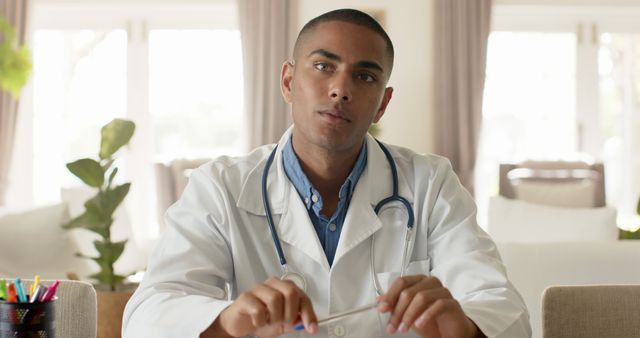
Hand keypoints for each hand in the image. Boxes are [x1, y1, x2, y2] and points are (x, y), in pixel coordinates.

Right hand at [203, 277, 317, 337]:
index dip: (309, 313)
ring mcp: (258, 289)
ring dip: (274, 317)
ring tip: (269, 321)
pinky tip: (258, 322)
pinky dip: (261, 321)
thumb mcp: (283, 323)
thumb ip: (296, 320)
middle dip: (290, 312)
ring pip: (274, 299)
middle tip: (283, 322)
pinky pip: (258, 309)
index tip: (312, 328)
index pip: (302, 296)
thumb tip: (309, 322)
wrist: (239, 323)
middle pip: (290, 291)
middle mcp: (272, 284)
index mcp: (284, 287)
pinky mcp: (245, 297)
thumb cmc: (261, 319)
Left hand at [377, 275, 483, 337]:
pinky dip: (426, 315)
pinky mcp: (453, 303)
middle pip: (409, 291)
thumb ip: (396, 305)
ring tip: (403, 328)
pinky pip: (439, 305)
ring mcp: (443, 292)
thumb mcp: (408, 313)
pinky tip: (418, 325)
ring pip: (422, 297)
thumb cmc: (429, 321)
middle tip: (392, 326)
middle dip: (398, 310)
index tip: (382, 309)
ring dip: (409, 315)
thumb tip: (380, 300)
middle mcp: (431, 282)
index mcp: (418, 281)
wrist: (450, 332)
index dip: (390, 295)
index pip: (401, 282)